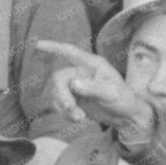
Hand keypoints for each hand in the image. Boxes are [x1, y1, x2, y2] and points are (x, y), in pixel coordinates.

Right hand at [35, 40, 152, 132]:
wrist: (127, 116)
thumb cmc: (124, 98)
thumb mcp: (111, 92)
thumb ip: (92, 88)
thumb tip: (74, 84)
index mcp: (91, 65)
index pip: (70, 52)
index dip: (54, 47)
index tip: (38, 45)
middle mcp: (81, 73)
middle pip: (59, 79)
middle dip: (62, 95)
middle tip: (70, 108)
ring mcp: (76, 87)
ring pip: (58, 94)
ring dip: (64, 108)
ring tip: (79, 117)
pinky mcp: (74, 100)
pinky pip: (60, 105)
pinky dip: (66, 114)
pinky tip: (78, 119)